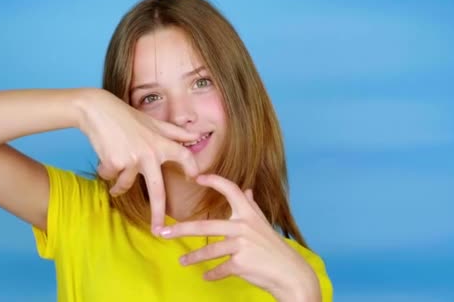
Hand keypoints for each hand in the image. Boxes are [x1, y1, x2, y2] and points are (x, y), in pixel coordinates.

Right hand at [77, 88, 200, 233]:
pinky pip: (111, 178)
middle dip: (157, 213)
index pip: (185, 157)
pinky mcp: (115, 163)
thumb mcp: (153, 122)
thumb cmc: (126, 117)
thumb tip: (195, 135)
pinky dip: (106, 171)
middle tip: (159, 231)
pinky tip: (105, 156)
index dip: (192, 168)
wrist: (97, 110)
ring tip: (114, 166)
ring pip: (126, 185)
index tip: (194, 178)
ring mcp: (132, 160)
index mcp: (161, 143)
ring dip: (118, 184)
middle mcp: (150, 154)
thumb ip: (174, 132)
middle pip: (157, 191)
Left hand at [158, 175, 320, 300]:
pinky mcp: (241, 263)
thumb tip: (247, 190)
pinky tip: (205, 276)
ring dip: (193, 257)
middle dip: (181, 229)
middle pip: (206, 226)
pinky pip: (220, 269)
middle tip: (163, 232)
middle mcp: (244, 226)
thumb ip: (252, 206)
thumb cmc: (274, 248)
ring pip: (209, 250)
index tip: (197, 177)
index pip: (231, 190)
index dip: (214, 181)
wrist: (290, 273)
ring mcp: (242, 245)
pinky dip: (212, 274)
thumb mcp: (263, 223)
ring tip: (182, 261)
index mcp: (248, 213)